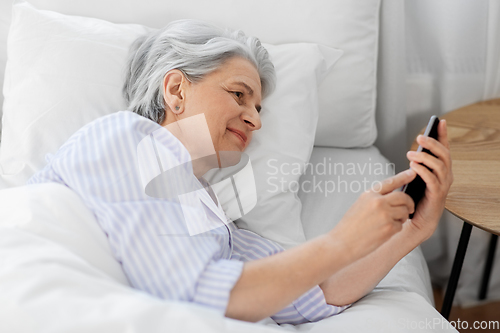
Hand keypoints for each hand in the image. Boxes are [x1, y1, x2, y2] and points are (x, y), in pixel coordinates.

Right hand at [329, 169, 416, 261]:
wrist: (341, 243)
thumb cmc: (348, 227)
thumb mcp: (359, 206)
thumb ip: (375, 200)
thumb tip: (392, 198)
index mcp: (369, 195)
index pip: (390, 182)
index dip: (403, 176)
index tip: (412, 173)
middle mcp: (378, 202)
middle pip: (403, 197)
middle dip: (409, 203)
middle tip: (409, 209)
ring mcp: (385, 214)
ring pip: (404, 212)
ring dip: (401, 218)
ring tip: (388, 224)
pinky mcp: (389, 228)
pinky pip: (400, 225)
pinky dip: (395, 229)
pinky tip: (383, 232)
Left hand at [405, 119, 453, 240]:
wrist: (417, 220)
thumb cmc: (416, 197)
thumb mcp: (416, 177)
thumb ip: (418, 165)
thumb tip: (412, 153)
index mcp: (442, 169)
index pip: (445, 148)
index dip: (443, 135)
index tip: (440, 121)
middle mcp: (446, 175)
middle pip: (444, 154)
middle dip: (433, 143)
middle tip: (420, 137)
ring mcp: (443, 185)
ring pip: (439, 166)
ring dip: (425, 157)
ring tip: (410, 154)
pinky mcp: (437, 195)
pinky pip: (432, 180)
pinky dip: (423, 171)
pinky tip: (413, 166)